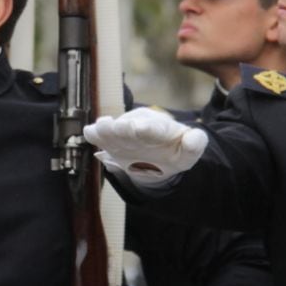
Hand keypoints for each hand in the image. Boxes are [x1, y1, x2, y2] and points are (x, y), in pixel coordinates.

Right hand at [83, 108, 207, 184]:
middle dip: (124, 128)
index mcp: (160, 128)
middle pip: (129, 127)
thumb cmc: (173, 153)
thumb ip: (194, 145)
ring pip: (112, 129)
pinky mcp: (110, 140)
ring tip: (100, 128)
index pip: (154, 128)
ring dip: (106, 129)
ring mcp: (123, 133)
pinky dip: (94, 134)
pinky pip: (100, 135)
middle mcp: (139, 126)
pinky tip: (90, 133)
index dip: (146, 128)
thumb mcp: (187, 153)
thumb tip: (195, 136)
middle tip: (119, 127)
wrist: (156, 158)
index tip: (138, 128)